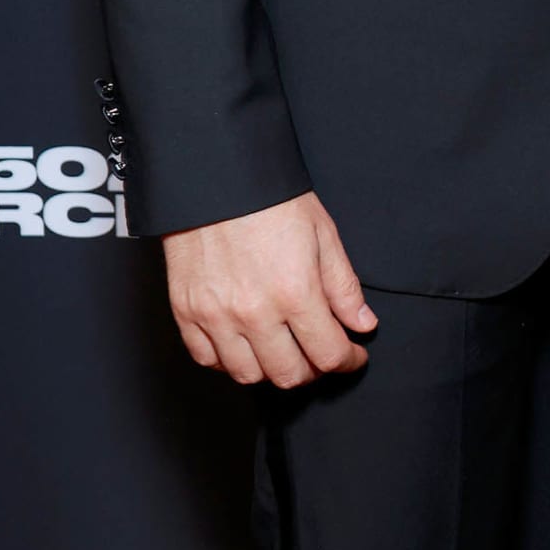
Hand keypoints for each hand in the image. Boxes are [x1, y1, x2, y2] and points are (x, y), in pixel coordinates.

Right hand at [163, 190, 378, 386]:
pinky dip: (229, 361)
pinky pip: (208, 360)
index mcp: (295, 291)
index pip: (328, 354)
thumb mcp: (322, 232)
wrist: (216, 174)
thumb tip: (362, 323)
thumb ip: (343, 285)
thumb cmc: (272, 197)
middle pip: (289, 374)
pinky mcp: (187, 312)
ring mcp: (216, 316)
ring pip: (248, 375)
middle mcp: (254, 312)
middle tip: (320, 354)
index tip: (353, 355)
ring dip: (272, 370)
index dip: (347, 360)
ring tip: (284, 350)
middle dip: (313, 370)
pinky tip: (246, 343)